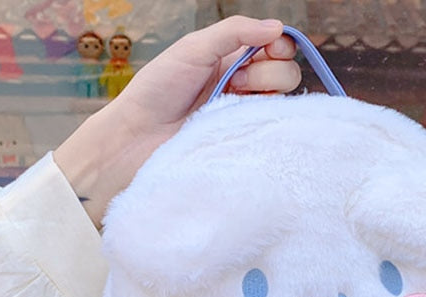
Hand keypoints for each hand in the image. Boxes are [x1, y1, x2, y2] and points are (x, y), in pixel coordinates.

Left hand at [55, 16, 300, 227]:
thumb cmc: (158, 89)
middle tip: (233, 81)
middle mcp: (243, 85)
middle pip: (287, 73)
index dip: (281, 46)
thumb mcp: (194, 48)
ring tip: (228, 99)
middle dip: (268, 72)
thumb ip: (235, 32)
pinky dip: (264, 119)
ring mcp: (244, 114)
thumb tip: (277, 26)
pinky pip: (271, 130)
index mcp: (231, 58)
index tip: (272, 48)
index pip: (276, 47)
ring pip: (283, 100)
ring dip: (262, 92)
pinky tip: (238, 118)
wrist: (139, 135)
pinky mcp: (242, 141)